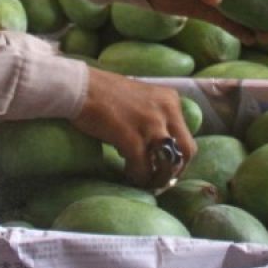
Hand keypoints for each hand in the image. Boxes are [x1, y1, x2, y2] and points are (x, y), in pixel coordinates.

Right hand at [71, 68, 195, 188]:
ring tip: (145, 180)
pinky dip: (138, 175)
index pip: (186, 135)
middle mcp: (166, 109)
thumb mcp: (142, 98)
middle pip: (186, 150)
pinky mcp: (130, 136)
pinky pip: (142, 166)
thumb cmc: (105, 93)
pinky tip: (129, 173)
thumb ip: (155, 116)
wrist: (80, 87)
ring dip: (158, 177)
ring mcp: (150, 122)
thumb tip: (156, 146)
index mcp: (170, 99)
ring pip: (168, 162)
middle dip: (175, 170)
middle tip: (161, 179)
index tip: (167, 167)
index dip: (179, 156)